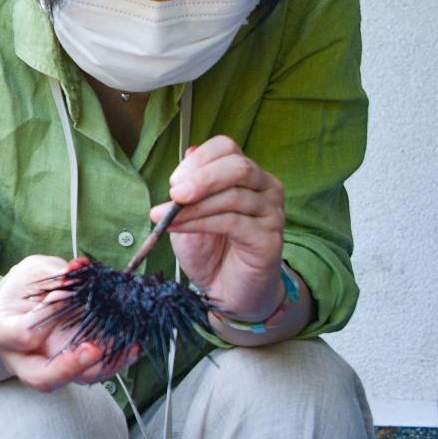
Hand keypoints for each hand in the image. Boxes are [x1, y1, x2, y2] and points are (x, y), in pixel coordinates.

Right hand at [0, 256, 138, 390]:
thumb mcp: (34, 271)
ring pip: (75, 380)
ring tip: (127, 345)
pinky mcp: (73, 369)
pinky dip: (116, 361)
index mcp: (1, 331)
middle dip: (70, 367)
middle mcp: (21, 358)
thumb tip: (77, 269)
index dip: (46, 316)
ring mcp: (49, 367)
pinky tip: (132, 346)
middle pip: (41, 378)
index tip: (64, 294)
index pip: (22, 335)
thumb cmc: (25, 286)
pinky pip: (95, 373)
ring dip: (104, 365)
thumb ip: (55, 274)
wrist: (25, 304)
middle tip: (94, 349)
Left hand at [156, 135, 285, 319]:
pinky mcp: (270, 239)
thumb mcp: (189, 212)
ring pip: (234, 196)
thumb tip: (189, 151)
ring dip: (194, 206)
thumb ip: (190, 185)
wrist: (225, 290)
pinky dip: (201, 222)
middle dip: (201, 178)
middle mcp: (265, 188)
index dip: (199, 160)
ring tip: (166, 217)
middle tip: (174, 193)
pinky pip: (233, 222)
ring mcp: (271, 213)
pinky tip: (179, 227)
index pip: (227, 148)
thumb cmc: (209, 249)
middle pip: (238, 166)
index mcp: (246, 175)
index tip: (174, 181)